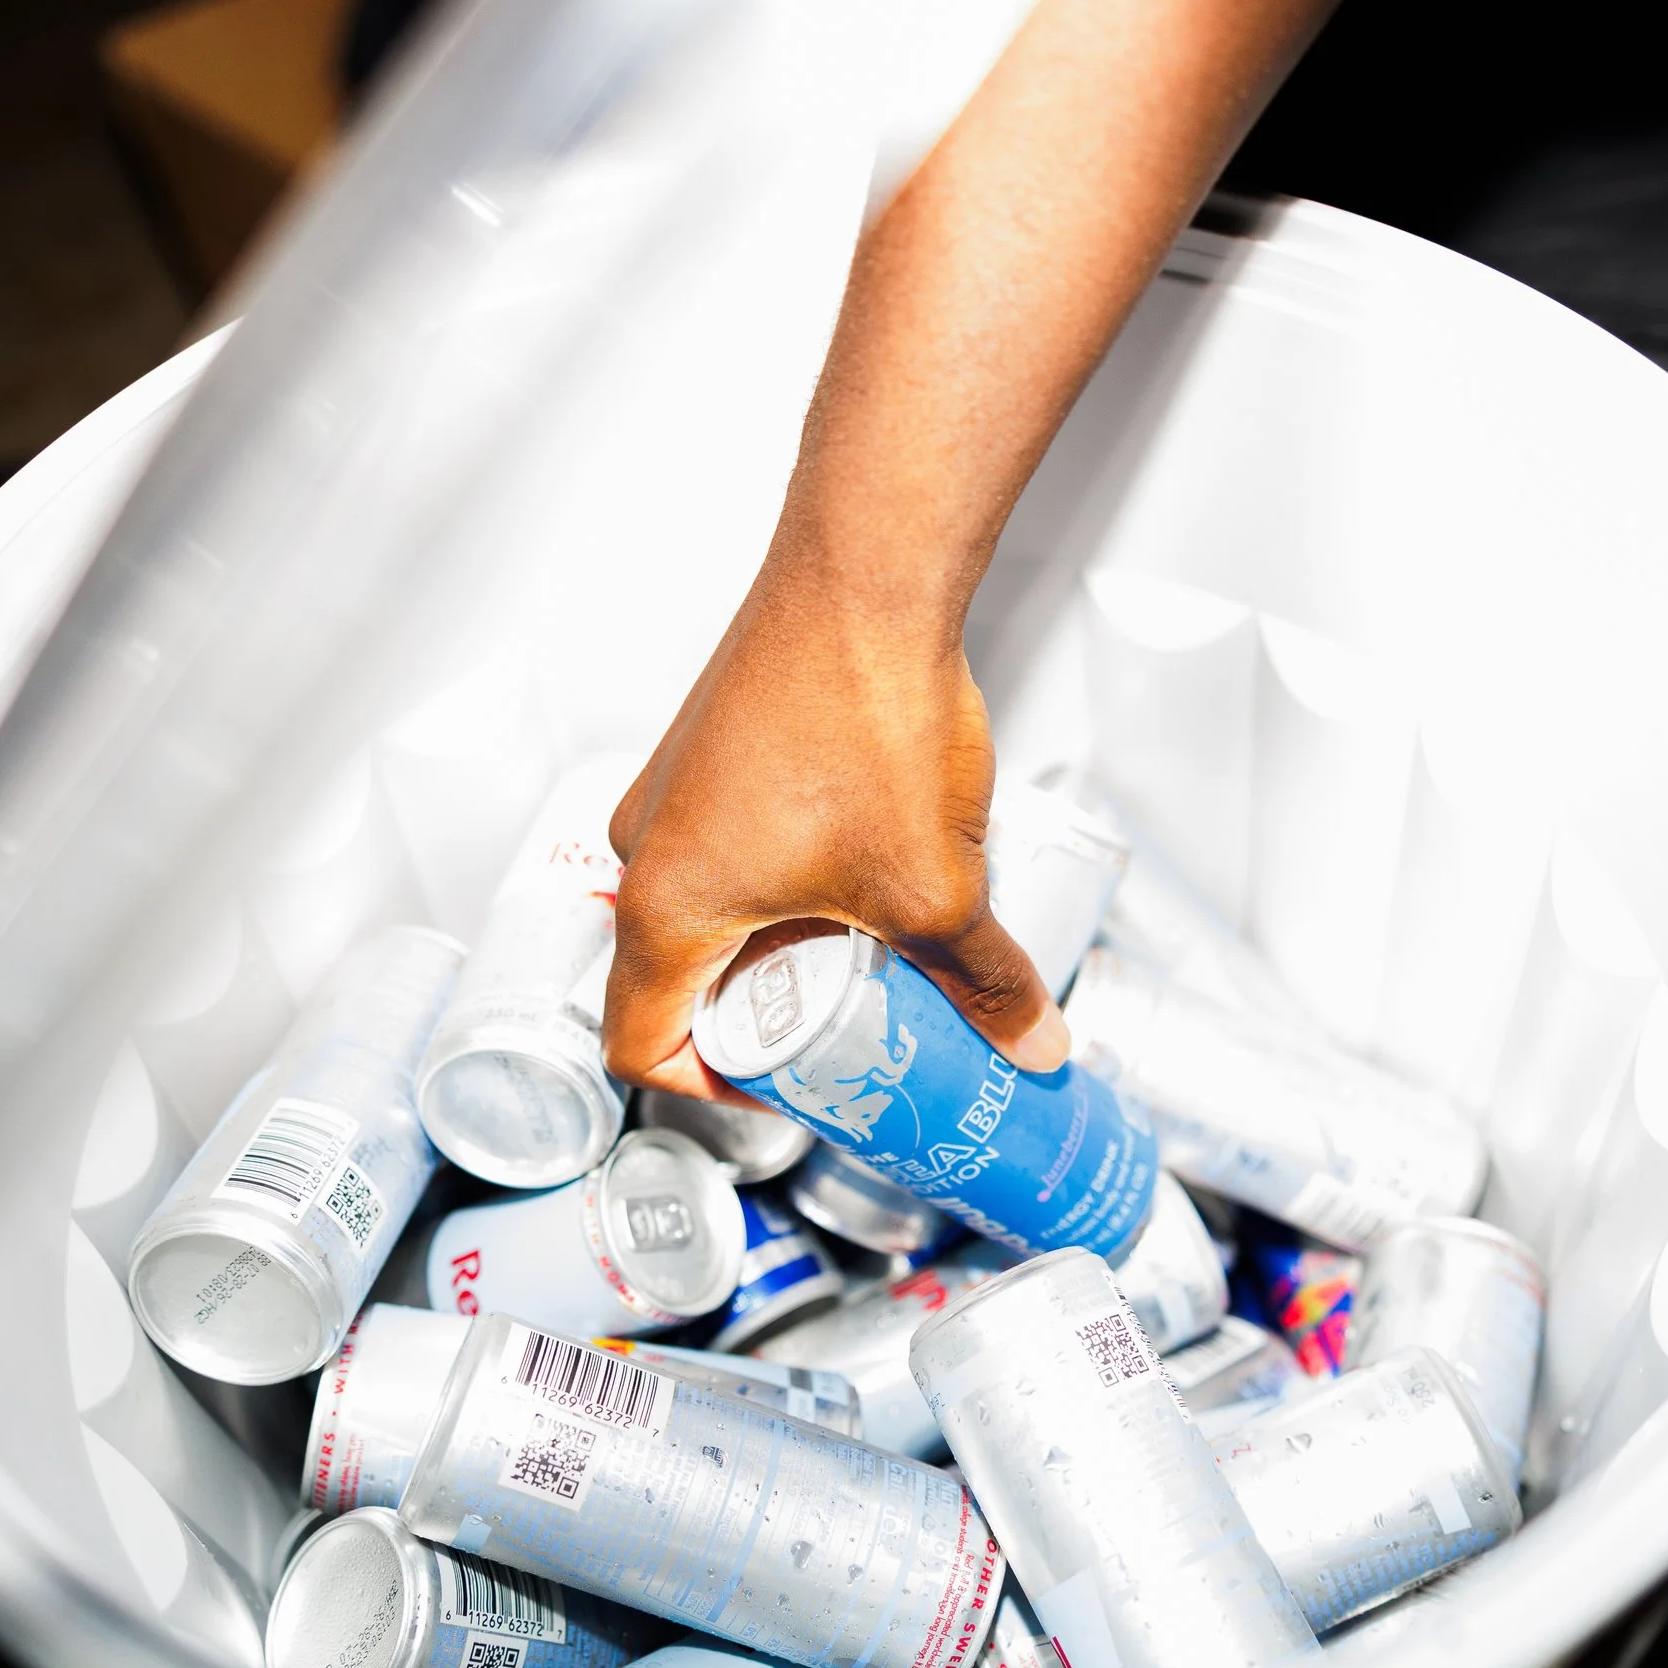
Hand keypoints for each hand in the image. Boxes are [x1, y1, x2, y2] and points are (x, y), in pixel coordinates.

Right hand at [600, 0, 1337, 1100]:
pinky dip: (782, 884)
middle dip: (764, 1023)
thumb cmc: (862, 716)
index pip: (639, 1047)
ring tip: (871, 952)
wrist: (866, 574)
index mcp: (664, 911)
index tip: (790, 1094)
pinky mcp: (710, 751)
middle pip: (675, 983)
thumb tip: (1027, 1043)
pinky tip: (865, 873)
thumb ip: (982, 984)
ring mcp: (672, 793)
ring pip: (707, 912)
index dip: (713, 1093)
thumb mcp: (936, 891)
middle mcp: (646, 851)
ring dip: (778, 949)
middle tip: (848, 1036)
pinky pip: (726, 850)